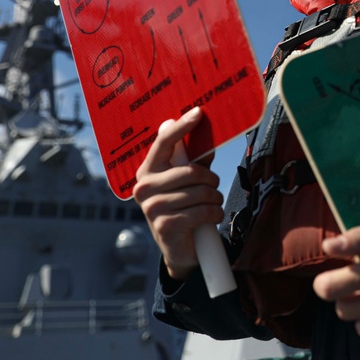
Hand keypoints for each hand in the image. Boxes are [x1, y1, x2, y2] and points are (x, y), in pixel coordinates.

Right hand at [133, 107, 223, 279]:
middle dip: (211, 180)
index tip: (198, 112)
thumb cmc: (185, 206)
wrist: (180, 247)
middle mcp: (144, 187)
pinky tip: (211, 217)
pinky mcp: (165, 225)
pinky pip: (202, 211)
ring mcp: (152, 207)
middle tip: (214, 187)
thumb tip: (206, 129)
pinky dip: (214, 214)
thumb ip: (195, 158)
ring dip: (215, 199)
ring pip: (201, 192)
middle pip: (191, 171)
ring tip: (212, 204)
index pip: (163, 142)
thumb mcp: (188, 180)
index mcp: (148, 170)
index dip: (182, 127)